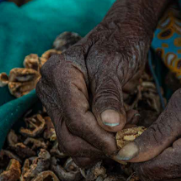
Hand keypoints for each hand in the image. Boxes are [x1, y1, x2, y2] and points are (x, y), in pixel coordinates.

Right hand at [37, 17, 150, 163]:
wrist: (122, 34)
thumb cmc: (120, 43)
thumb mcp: (115, 65)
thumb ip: (110, 96)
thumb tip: (110, 126)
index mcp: (58, 74)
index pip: (75, 119)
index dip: (99, 137)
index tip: (122, 144)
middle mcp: (52, 90)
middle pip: (68, 137)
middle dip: (98, 146)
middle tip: (126, 141)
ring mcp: (59, 103)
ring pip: (73, 143)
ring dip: (101, 146)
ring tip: (128, 127)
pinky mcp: (69, 113)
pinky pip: (81, 139)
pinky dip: (101, 142)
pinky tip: (122, 126)